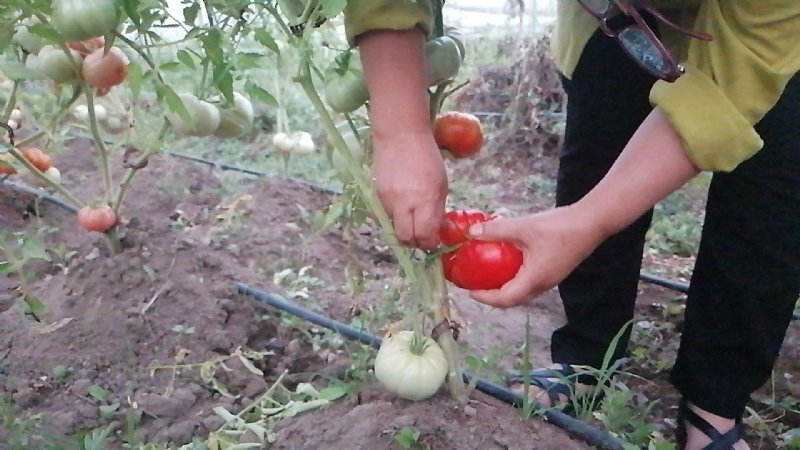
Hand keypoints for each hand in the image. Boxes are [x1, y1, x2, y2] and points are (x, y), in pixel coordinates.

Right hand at [371, 131, 446, 249]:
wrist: (400, 135)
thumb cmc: (427, 157)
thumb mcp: (441, 184)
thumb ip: (437, 210)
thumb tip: (436, 231)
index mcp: (425, 199)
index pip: (425, 235)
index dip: (430, 244)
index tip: (433, 242)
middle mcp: (404, 203)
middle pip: (405, 238)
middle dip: (414, 243)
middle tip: (421, 237)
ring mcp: (387, 200)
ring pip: (394, 228)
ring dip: (403, 228)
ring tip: (411, 217)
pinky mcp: (376, 196)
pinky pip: (385, 216)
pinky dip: (394, 216)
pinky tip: (401, 204)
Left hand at [465, 205, 606, 307]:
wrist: (592, 222)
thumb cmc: (559, 227)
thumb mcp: (524, 227)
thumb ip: (497, 230)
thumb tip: (471, 232)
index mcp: (534, 279)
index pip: (506, 299)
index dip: (486, 298)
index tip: (470, 292)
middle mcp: (543, 284)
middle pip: (514, 300)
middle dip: (494, 297)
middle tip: (477, 287)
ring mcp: (551, 279)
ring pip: (524, 292)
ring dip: (506, 289)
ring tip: (490, 277)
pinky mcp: (556, 270)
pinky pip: (532, 282)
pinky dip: (517, 279)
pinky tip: (509, 264)